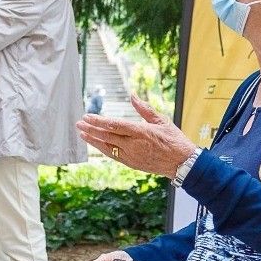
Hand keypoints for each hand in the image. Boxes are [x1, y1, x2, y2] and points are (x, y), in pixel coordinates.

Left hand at [76, 95, 197, 176]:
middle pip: (107, 136)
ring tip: (82, 133)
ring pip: (107, 147)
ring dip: (93, 140)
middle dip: (91, 129)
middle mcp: (134, 145)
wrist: (181, 163)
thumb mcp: (162, 121)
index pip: (114, 125)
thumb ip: (145, 109)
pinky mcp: (132, 164)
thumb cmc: (174, 140)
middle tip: (79, 123)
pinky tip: (96, 144)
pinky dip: (103, 149)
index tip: (87, 116)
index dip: (99, 121)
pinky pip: (113, 155)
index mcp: (141, 132)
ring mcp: (131, 156)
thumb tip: (133, 96)